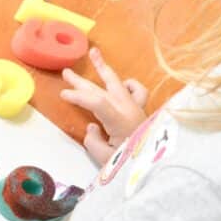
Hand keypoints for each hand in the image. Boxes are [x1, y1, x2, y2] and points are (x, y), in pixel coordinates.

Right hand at [60, 48, 148, 163]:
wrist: (157, 167)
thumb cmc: (132, 165)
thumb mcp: (107, 159)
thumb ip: (94, 142)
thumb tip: (92, 128)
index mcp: (120, 121)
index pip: (96, 102)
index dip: (78, 96)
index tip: (63, 95)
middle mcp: (129, 109)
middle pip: (103, 89)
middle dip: (82, 82)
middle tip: (66, 72)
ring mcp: (137, 108)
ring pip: (118, 83)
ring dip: (104, 69)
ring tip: (94, 54)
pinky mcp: (142, 111)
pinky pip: (137, 91)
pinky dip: (128, 84)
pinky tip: (121, 83)